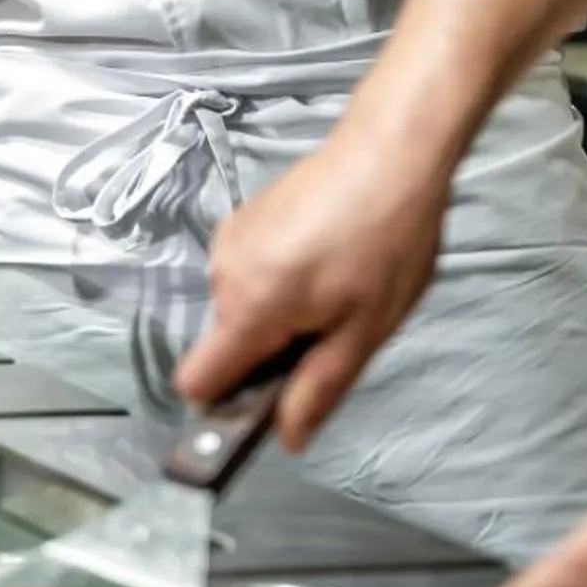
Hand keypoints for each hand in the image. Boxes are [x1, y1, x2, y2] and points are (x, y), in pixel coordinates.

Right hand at [173, 114, 450, 449]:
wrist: (391, 148)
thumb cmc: (386, 240)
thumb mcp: (365, 329)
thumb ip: (318, 388)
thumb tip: (286, 439)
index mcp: (248, 306)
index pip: (196, 381)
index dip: (226, 403)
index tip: (269, 399)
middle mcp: (224, 271)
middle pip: (225, 344)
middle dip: (269, 351)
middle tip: (333, 326)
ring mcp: (230, 238)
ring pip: (239, 307)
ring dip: (277, 314)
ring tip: (336, 285)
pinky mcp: (243, 217)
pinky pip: (248, 273)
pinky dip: (277, 280)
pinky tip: (325, 256)